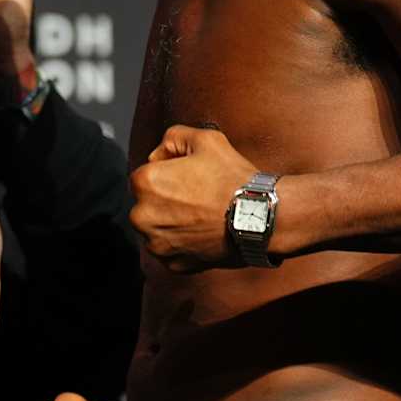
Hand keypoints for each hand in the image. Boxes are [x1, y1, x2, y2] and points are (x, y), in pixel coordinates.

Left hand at [129, 125, 260, 271]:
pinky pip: (171, 250)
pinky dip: (183, 243)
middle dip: (166, 199)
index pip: (146, 174)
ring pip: (157, 228)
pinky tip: (203, 232)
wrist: (259, 216)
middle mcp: (141, 216)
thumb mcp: (205, 137)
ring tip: (201, 215)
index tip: (191, 176)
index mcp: (144, 183)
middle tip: (197, 196)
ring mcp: (156, 243)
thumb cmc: (232, 177)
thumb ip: (173, 137)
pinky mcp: (172, 264)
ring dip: (172, 222)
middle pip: (148, 203)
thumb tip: (158, 154)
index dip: (169, 172)